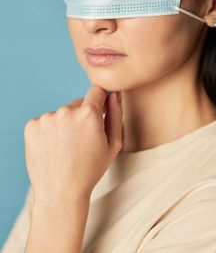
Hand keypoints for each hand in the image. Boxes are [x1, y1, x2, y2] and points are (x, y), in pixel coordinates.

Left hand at [24, 85, 122, 204]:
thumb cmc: (90, 170)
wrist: (60, 192)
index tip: (98, 113)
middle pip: (78, 103)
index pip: (96, 91)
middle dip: (82, 116)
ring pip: (61, 113)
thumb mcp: (113, 145)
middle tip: (81, 140)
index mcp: (89, 114)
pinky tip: (53, 148)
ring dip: (65, 124)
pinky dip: (50, 131)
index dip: (99, 101)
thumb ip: (116, 115)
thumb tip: (114, 95)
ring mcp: (46, 118)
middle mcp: (66, 111)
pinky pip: (46, 121)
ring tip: (66, 147)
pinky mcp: (32, 126)